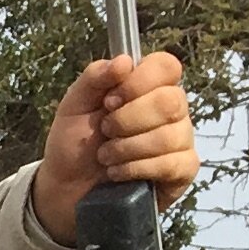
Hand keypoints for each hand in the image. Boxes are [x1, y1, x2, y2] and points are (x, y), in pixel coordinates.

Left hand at [32, 51, 197, 242]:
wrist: (66, 188)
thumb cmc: (75, 144)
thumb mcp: (74, 105)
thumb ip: (94, 78)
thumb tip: (124, 61)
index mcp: (148, 87)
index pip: (167, 66)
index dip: (140, 81)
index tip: (109, 100)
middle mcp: (171, 110)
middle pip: (170, 101)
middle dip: (127, 120)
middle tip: (105, 131)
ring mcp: (181, 139)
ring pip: (170, 135)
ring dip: (127, 148)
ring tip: (106, 155)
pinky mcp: (182, 170)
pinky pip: (172, 163)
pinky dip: (137, 168)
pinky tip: (118, 172)